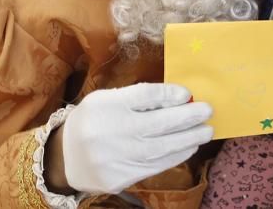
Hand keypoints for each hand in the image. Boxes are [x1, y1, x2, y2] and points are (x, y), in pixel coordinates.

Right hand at [60, 83, 212, 194]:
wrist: (65, 158)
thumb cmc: (93, 121)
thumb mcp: (107, 99)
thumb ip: (139, 97)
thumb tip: (177, 97)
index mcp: (105, 106)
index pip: (143, 96)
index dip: (168, 94)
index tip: (187, 94)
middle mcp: (109, 132)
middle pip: (157, 123)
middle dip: (187, 117)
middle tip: (207, 111)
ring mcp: (115, 158)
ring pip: (160, 148)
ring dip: (188, 139)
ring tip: (206, 130)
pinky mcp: (120, 178)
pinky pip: (155, 166)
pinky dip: (176, 155)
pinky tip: (189, 147)